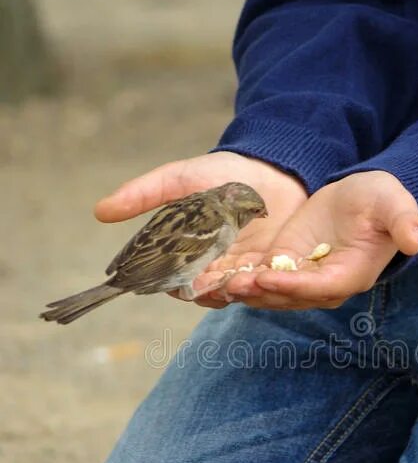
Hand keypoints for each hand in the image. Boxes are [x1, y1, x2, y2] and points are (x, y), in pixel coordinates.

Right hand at [95, 151, 307, 308]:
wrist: (273, 168)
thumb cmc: (222, 173)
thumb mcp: (178, 180)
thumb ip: (144, 195)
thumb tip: (99, 212)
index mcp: (188, 254)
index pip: (169, 280)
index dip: (161, 283)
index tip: (158, 281)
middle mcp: (213, 268)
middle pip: (199, 293)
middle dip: (197, 291)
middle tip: (196, 284)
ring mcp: (243, 270)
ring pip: (231, 294)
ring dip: (228, 292)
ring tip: (228, 283)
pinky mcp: (273, 269)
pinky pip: (264, 287)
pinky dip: (259, 286)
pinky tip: (255, 278)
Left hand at [223, 171, 417, 308]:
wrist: (362, 199)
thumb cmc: (380, 201)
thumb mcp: (392, 203)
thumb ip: (403, 221)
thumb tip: (414, 240)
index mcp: (350, 275)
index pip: (318, 288)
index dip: (292, 286)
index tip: (266, 276)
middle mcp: (323, 286)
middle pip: (288, 297)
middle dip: (260, 292)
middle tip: (231, 284)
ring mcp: (301, 279)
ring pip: (269, 293)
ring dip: (243, 291)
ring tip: (214, 285)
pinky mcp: (283, 267)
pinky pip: (259, 280)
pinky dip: (237, 280)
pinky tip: (211, 278)